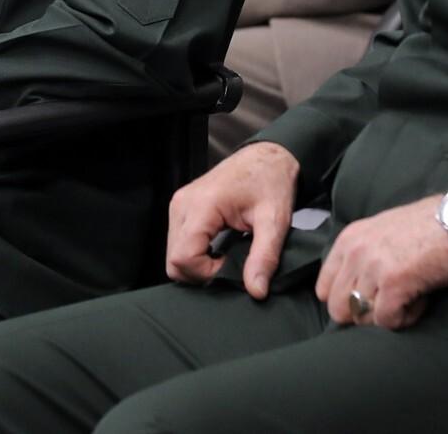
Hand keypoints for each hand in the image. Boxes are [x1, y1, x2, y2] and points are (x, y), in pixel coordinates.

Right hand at [166, 141, 299, 295]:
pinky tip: (218, 248)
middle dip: (200, 273)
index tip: (232, 267)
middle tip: (229, 265)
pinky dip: (195, 254)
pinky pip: (178, 243)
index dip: (206, 273)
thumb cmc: (270, 181)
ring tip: (226, 255)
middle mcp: (182, 204)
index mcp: (201, 205)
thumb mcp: (275, 221)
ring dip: (197, 264)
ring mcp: (179, 205)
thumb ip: (264, 257)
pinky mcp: (182, 209)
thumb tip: (256, 290)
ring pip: (173, 255)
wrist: (267, 157)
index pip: (183, 258)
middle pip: (173, 261)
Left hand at [315, 193, 447, 328]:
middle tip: (390, 304)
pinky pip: (387, 321)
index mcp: (348, 240)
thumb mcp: (380, 232)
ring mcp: (372, 268)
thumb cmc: (426, 228)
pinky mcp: (393, 283)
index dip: (346, 302)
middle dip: (363, 315)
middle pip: (337, 309)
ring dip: (388, 315)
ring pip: (361, 318)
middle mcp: (354, 253)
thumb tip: (354, 290)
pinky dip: (405, 318)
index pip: (323, 288)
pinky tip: (420, 301)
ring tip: (408, 298)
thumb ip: (361, 256)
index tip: (370, 300)